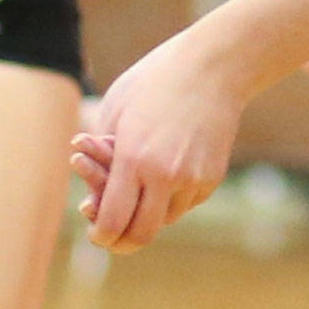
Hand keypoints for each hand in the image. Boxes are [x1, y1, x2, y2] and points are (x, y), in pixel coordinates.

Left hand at [69, 31, 244, 253]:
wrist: (213, 66)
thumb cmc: (153, 82)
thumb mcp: (115, 112)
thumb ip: (102, 160)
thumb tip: (95, 202)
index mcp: (134, 158)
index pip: (112, 222)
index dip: (100, 236)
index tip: (96, 233)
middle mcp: (166, 175)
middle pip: (140, 236)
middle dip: (121, 242)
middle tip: (112, 237)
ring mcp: (193, 178)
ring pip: (165, 222)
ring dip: (148, 216)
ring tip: (139, 193)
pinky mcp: (212, 178)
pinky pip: (186, 203)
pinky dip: (172, 198)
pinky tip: (166, 171)